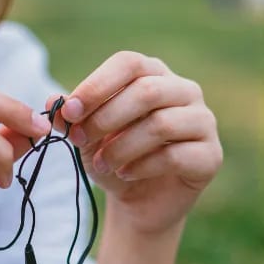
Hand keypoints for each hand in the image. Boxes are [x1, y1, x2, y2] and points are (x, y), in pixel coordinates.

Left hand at [50, 51, 221, 235]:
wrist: (138, 200)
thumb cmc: (113, 156)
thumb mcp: (85, 136)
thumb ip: (70, 117)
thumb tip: (52, 100)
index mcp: (154, 74)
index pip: (129, 63)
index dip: (97, 85)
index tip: (69, 111)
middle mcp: (185, 90)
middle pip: (147, 91)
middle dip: (106, 118)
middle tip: (79, 141)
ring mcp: (203, 121)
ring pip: (161, 124)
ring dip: (122, 147)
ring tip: (102, 164)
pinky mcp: (211, 156)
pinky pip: (175, 156)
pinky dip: (141, 167)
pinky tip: (125, 175)